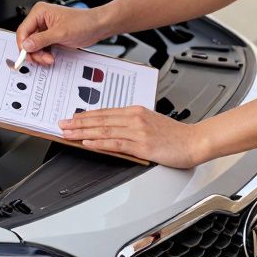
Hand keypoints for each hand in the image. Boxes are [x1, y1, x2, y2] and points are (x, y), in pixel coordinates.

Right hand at [15, 2, 107, 64]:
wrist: (97, 27)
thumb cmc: (83, 22)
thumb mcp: (60, 33)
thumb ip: (41, 40)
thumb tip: (26, 45)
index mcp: (40, 12)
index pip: (23, 30)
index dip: (23, 44)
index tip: (25, 55)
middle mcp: (40, 20)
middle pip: (27, 40)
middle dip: (34, 52)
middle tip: (42, 58)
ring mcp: (45, 29)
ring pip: (33, 46)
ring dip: (40, 55)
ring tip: (49, 58)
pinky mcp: (50, 37)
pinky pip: (41, 48)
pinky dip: (44, 55)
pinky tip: (51, 57)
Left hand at [58, 105, 208, 167]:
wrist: (194, 141)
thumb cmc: (175, 135)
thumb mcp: (150, 121)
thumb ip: (131, 123)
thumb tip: (112, 128)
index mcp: (135, 111)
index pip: (104, 112)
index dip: (85, 115)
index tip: (71, 117)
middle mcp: (134, 118)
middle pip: (100, 119)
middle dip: (78, 123)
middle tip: (61, 124)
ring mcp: (137, 131)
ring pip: (104, 130)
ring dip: (83, 132)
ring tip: (68, 134)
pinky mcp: (142, 145)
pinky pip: (116, 143)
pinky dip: (99, 143)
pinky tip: (88, 143)